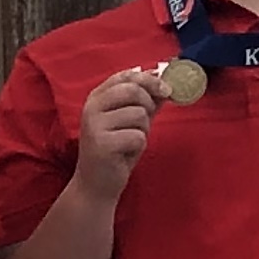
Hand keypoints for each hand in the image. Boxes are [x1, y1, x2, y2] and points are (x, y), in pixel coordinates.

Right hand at [75, 67, 164, 205]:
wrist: (96, 184)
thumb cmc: (116, 151)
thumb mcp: (131, 122)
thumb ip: (146, 102)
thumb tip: (167, 83)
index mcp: (97, 98)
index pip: (125, 75)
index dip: (149, 79)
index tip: (166, 90)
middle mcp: (91, 108)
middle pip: (133, 90)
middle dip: (149, 105)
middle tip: (145, 122)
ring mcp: (94, 126)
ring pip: (139, 114)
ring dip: (143, 130)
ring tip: (130, 142)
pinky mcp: (102, 145)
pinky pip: (137, 136)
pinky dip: (139, 146)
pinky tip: (125, 154)